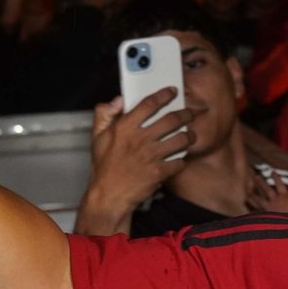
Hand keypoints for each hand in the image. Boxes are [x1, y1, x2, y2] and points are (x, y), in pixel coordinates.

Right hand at [82, 91, 193, 223]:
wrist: (109, 196)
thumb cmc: (104, 168)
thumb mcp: (97, 137)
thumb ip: (105, 114)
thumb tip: (118, 100)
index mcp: (124, 128)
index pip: (149, 104)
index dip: (164, 95)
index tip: (172, 92)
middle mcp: (140, 139)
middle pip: (171, 120)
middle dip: (185, 114)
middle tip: (190, 113)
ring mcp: (150, 156)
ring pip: (180, 139)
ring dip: (189, 136)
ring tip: (190, 135)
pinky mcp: (159, 172)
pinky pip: (179, 162)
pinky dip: (182, 159)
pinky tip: (181, 158)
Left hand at [247, 170, 287, 213]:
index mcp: (284, 197)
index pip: (280, 185)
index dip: (276, 178)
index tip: (272, 172)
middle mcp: (275, 201)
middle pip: (267, 190)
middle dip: (262, 183)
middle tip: (257, 177)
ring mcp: (268, 209)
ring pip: (260, 200)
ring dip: (255, 195)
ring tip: (249, 192)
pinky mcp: (265, 218)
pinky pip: (257, 212)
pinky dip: (253, 210)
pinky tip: (249, 208)